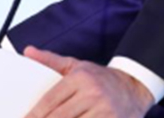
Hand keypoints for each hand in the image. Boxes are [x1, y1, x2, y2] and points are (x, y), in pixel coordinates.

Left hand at [22, 46, 155, 116]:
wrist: (135, 87)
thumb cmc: (101, 78)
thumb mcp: (77, 65)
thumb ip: (51, 61)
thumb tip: (28, 52)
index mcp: (81, 78)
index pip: (50, 100)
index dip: (34, 115)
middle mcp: (93, 94)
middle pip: (60, 117)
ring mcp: (105, 111)